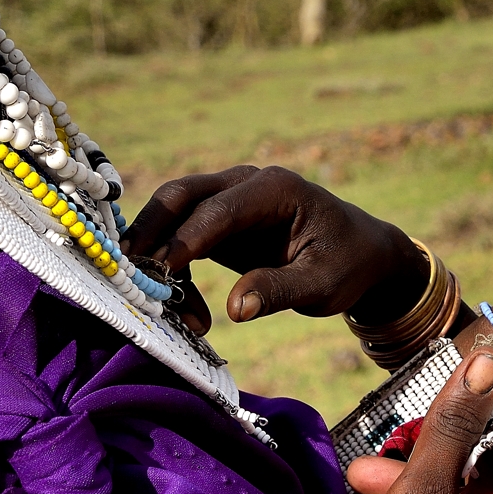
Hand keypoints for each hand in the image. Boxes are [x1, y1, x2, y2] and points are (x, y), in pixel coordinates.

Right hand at [123, 166, 428, 334]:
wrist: (361, 254)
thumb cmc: (348, 264)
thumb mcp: (324, 284)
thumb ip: (280, 290)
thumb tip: (235, 308)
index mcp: (274, 189)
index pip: (217, 209)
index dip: (184, 240)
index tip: (159, 273)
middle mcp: (245, 185)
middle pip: (181, 195)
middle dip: (151, 232)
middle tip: (131, 274)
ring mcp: (229, 200)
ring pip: (173, 213)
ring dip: (157, 253)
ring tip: (164, 305)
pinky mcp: (219, 223)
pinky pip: (182, 237)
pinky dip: (173, 268)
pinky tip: (186, 309)